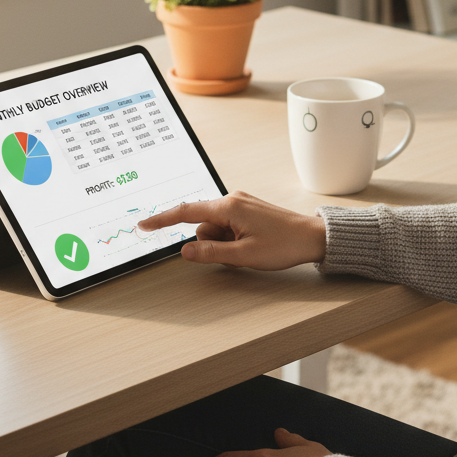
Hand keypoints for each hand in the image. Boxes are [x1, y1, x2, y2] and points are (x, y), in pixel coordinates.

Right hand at [138, 191, 326, 269]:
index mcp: (228, 207)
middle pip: (202, 226)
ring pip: (215, 229)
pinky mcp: (248, 210)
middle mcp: (232, 200)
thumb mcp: (244, 256)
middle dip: (212, 245)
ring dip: (224, 245)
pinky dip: (233, 240)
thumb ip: (210, 253)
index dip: (162, 221)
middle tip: (237, 254)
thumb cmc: (284, 244)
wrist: (313, 237)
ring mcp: (241, 204)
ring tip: (249, 251)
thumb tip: (184, 251)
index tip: (143, 225)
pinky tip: (252, 245)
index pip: (185, 213)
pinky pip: (228, 227)